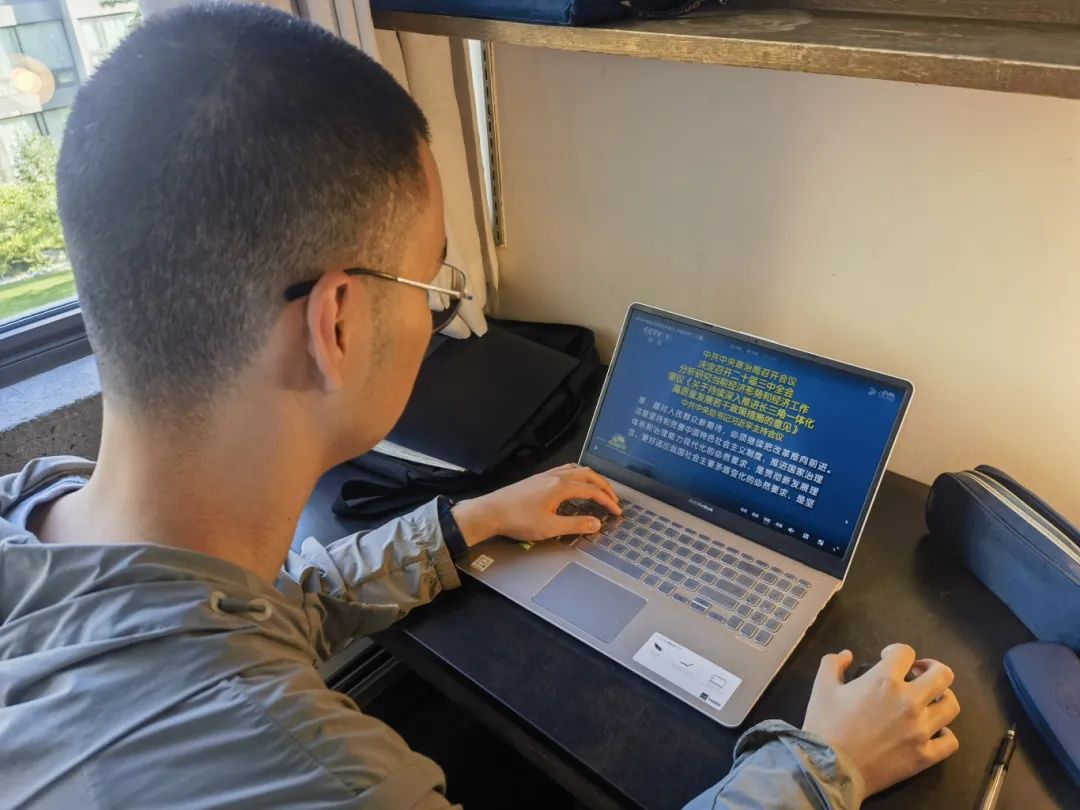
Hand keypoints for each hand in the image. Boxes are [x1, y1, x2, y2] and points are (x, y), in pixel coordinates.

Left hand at [451, 464, 620, 545]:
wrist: (491, 511)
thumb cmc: (518, 520)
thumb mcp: (549, 528)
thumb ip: (575, 524)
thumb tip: (597, 523)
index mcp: (561, 487)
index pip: (593, 490)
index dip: (608, 501)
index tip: (617, 512)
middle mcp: (556, 476)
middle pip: (588, 475)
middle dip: (604, 487)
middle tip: (613, 500)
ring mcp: (546, 475)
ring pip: (577, 469)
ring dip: (591, 479)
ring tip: (599, 490)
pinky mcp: (538, 478)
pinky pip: (565, 470)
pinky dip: (578, 475)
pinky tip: (575, 485)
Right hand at [802, 644, 959, 799]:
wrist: (831, 768)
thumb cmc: (826, 725)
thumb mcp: (821, 687)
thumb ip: (833, 663)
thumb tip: (847, 654)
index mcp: (884, 680)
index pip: (905, 652)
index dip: (896, 651)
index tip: (887, 658)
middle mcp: (910, 701)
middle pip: (943, 674)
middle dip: (931, 668)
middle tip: (918, 674)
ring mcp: (921, 730)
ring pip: (951, 705)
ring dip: (941, 698)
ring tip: (928, 702)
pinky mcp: (925, 755)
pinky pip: (950, 741)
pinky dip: (944, 734)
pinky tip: (932, 731)